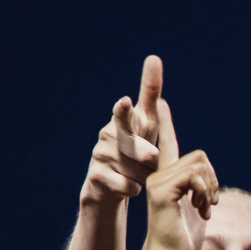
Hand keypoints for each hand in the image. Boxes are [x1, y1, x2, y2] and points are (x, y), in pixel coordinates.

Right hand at [80, 55, 170, 206]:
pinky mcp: (96, 176)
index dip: (125, 109)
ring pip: (137, 169)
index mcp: (125, 122)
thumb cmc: (136, 151)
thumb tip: (154, 60)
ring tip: (138, 174)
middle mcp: (109, 134)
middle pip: (129, 143)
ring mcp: (100, 154)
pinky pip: (128, 186)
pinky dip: (135, 189)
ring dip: (145, 176)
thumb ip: (150, 97)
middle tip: (151, 158)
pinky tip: (130, 186)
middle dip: (143, 150)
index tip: (126, 102)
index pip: (126, 112)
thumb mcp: (149, 126)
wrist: (112, 186)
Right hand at [133, 101, 217, 249]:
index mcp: (166, 177)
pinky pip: (195, 177)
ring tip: (204, 207)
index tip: (160, 101)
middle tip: (210, 202)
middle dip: (213, 179)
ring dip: (211, 188)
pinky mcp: (162, 191)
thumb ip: (199, 188)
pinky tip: (201, 210)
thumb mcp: (197, 208)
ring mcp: (158, 181)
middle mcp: (158, 175)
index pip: (168, 144)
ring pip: (199, 165)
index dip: (165, 122)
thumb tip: (208, 176)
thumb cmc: (183, 239)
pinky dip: (206, 193)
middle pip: (199, 156)